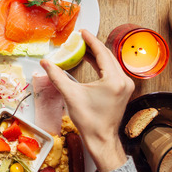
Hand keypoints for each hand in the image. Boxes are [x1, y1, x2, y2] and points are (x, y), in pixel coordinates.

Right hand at [40, 29, 134, 171]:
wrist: (101, 139)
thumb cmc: (89, 121)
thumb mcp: (71, 95)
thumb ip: (57, 76)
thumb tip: (45, 63)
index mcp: (114, 80)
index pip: (101, 53)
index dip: (91, 41)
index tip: (82, 32)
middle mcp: (124, 80)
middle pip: (108, 56)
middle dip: (93, 46)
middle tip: (80, 38)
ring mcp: (125, 86)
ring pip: (111, 62)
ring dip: (97, 55)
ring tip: (84, 47)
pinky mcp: (123, 90)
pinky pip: (113, 71)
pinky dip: (101, 64)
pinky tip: (91, 61)